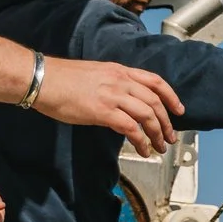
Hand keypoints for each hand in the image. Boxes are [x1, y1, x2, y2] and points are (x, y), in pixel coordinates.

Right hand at [33, 58, 184, 154]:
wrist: (43, 79)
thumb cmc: (62, 79)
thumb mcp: (94, 75)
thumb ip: (111, 86)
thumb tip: (120, 102)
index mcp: (119, 71)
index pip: (154, 81)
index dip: (171, 96)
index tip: (179, 110)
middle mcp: (121, 81)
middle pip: (155, 102)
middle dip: (167, 122)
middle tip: (170, 137)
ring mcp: (113, 96)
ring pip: (147, 116)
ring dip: (157, 134)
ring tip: (159, 148)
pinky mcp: (104, 111)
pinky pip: (132, 129)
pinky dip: (141, 141)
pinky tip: (143, 150)